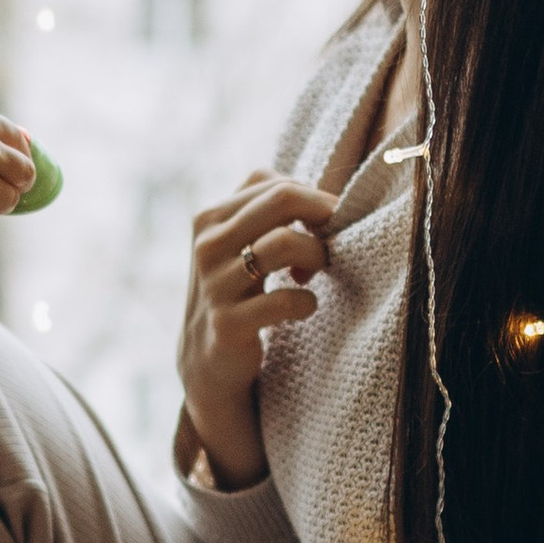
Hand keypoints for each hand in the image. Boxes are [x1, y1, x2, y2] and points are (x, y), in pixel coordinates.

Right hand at [177, 169, 336, 488]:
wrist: (207, 360)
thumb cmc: (237, 291)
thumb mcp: (239, 243)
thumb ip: (268, 211)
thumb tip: (326, 195)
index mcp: (210, 217)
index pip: (273, 182)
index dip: (313, 197)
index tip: (326, 223)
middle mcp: (207, 244)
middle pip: (282, 198)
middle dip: (322, 214)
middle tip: (336, 238)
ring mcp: (215, 284)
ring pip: (284, 241)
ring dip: (317, 255)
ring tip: (315, 273)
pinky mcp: (227, 323)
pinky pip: (284, 299)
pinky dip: (307, 302)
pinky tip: (304, 307)